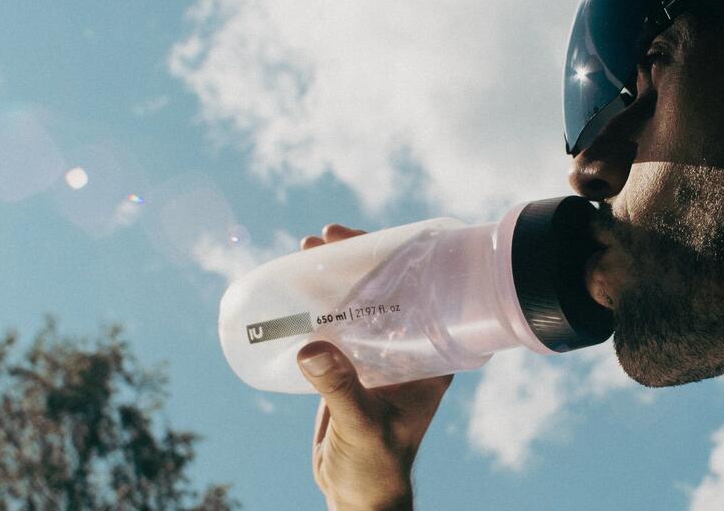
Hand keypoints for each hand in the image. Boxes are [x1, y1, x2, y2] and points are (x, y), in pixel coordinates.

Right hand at [298, 224, 454, 510]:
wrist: (359, 493)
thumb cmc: (377, 466)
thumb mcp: (362, 425)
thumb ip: (341, 389)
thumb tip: (311, 349)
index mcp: (429, 358)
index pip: (420, 294)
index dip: (394, 260)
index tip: (361, 240)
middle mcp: (407, 350)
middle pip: (386, 289)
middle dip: (357, 259)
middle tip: (323, 238)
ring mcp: (377, 355)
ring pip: (358, 302)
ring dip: (333, 276)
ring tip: (305, 251)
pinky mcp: (349, 366)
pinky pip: (334, 324)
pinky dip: (316, 303)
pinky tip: (294, 287)